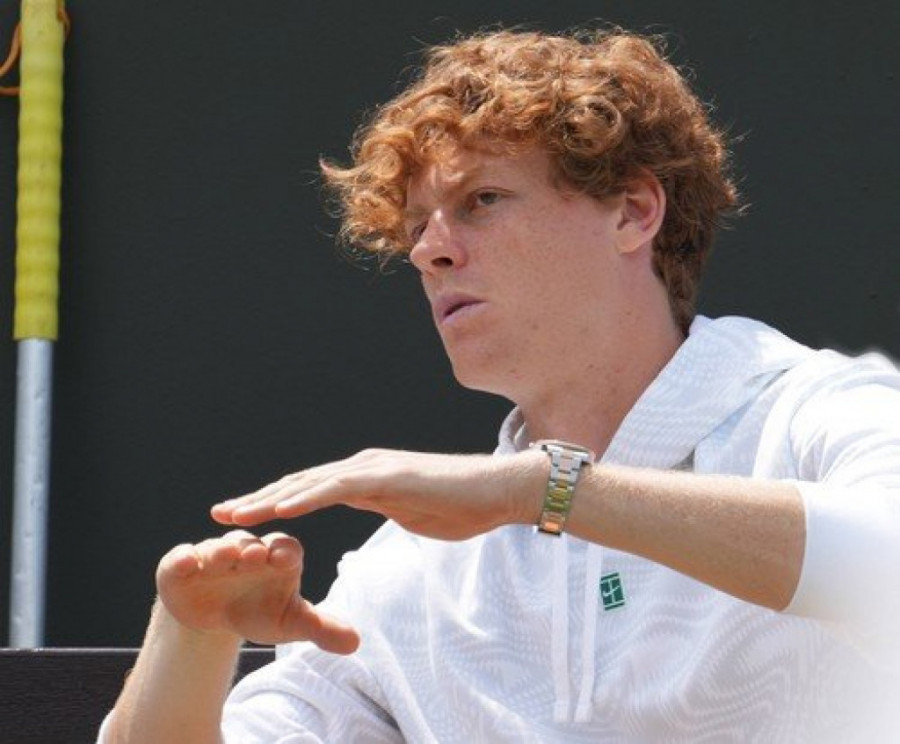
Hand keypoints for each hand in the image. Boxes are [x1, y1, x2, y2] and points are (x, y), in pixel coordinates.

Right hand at [156, 530, 359, 652]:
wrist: (213, 617)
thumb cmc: (257, 610)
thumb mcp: (288, 623)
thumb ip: (320, 628)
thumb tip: (355, 643)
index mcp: (278, 556)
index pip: (285, 549)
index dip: (284, 554)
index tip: (286, 560)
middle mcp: (246, 548)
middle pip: (251, 544)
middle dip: (252, 550)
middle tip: (255, 554)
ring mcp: (214, 554)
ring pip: (218, 548)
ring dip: (220, 551)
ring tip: (225, 556)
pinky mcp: (182, 563)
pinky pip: (181, 556)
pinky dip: (182, 558)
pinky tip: (186, 562)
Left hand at [211, 449, 546, 540]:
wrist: (497, 491)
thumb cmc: (460, 505)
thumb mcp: (409, 511)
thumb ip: (384, 505)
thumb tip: (374, 506)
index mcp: (365, 477)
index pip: (309, 491)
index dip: (273, 503)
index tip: (242, 518)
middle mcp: (363, 466)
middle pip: (300, 484)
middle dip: (258, 499)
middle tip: (219, 512)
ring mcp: (374, 468)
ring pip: (311, 484)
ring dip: (270, 500)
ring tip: (235, 515)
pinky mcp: (387, 477)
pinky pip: (338, 488)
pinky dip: (306, 498)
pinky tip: (280, 510)